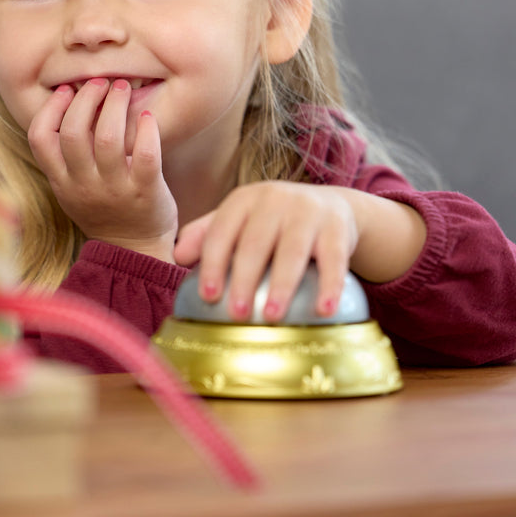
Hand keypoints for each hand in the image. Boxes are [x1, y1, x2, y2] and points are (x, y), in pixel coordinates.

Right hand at [27, 78, 177, 259]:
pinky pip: (146, 155)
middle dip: (85, 98)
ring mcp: (115, 190)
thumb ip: (68, 156)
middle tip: (99, 82)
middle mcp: (84, 186)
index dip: (49, 109)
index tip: (65, 90)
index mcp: (62, 183)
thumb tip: (72, 101)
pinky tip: (146, 116)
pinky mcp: (146, 192)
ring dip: (114, 104)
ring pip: (107, 138)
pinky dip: (147, 129)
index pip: (40, 139)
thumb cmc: (104, 210)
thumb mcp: (73, 189)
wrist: (135, 251)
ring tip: (121, 88)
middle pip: (73, 132)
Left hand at [173, 181, 358, 322]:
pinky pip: (334, 258)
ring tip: (273, 316)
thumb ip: (208, 233)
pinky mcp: (338, 227)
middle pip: (256, 241)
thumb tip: (177, 256)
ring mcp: (308, 211)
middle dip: (244, 278)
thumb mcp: (241, 218)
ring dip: (282, 284)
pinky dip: (330, 284)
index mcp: (245, 199)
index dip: (213, 262)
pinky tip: (325, 310)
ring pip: (293, 249)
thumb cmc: (274, 221)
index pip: (222, 230)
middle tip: (236, 314)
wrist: (330, 206)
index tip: (208, 295)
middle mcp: (275, 199)